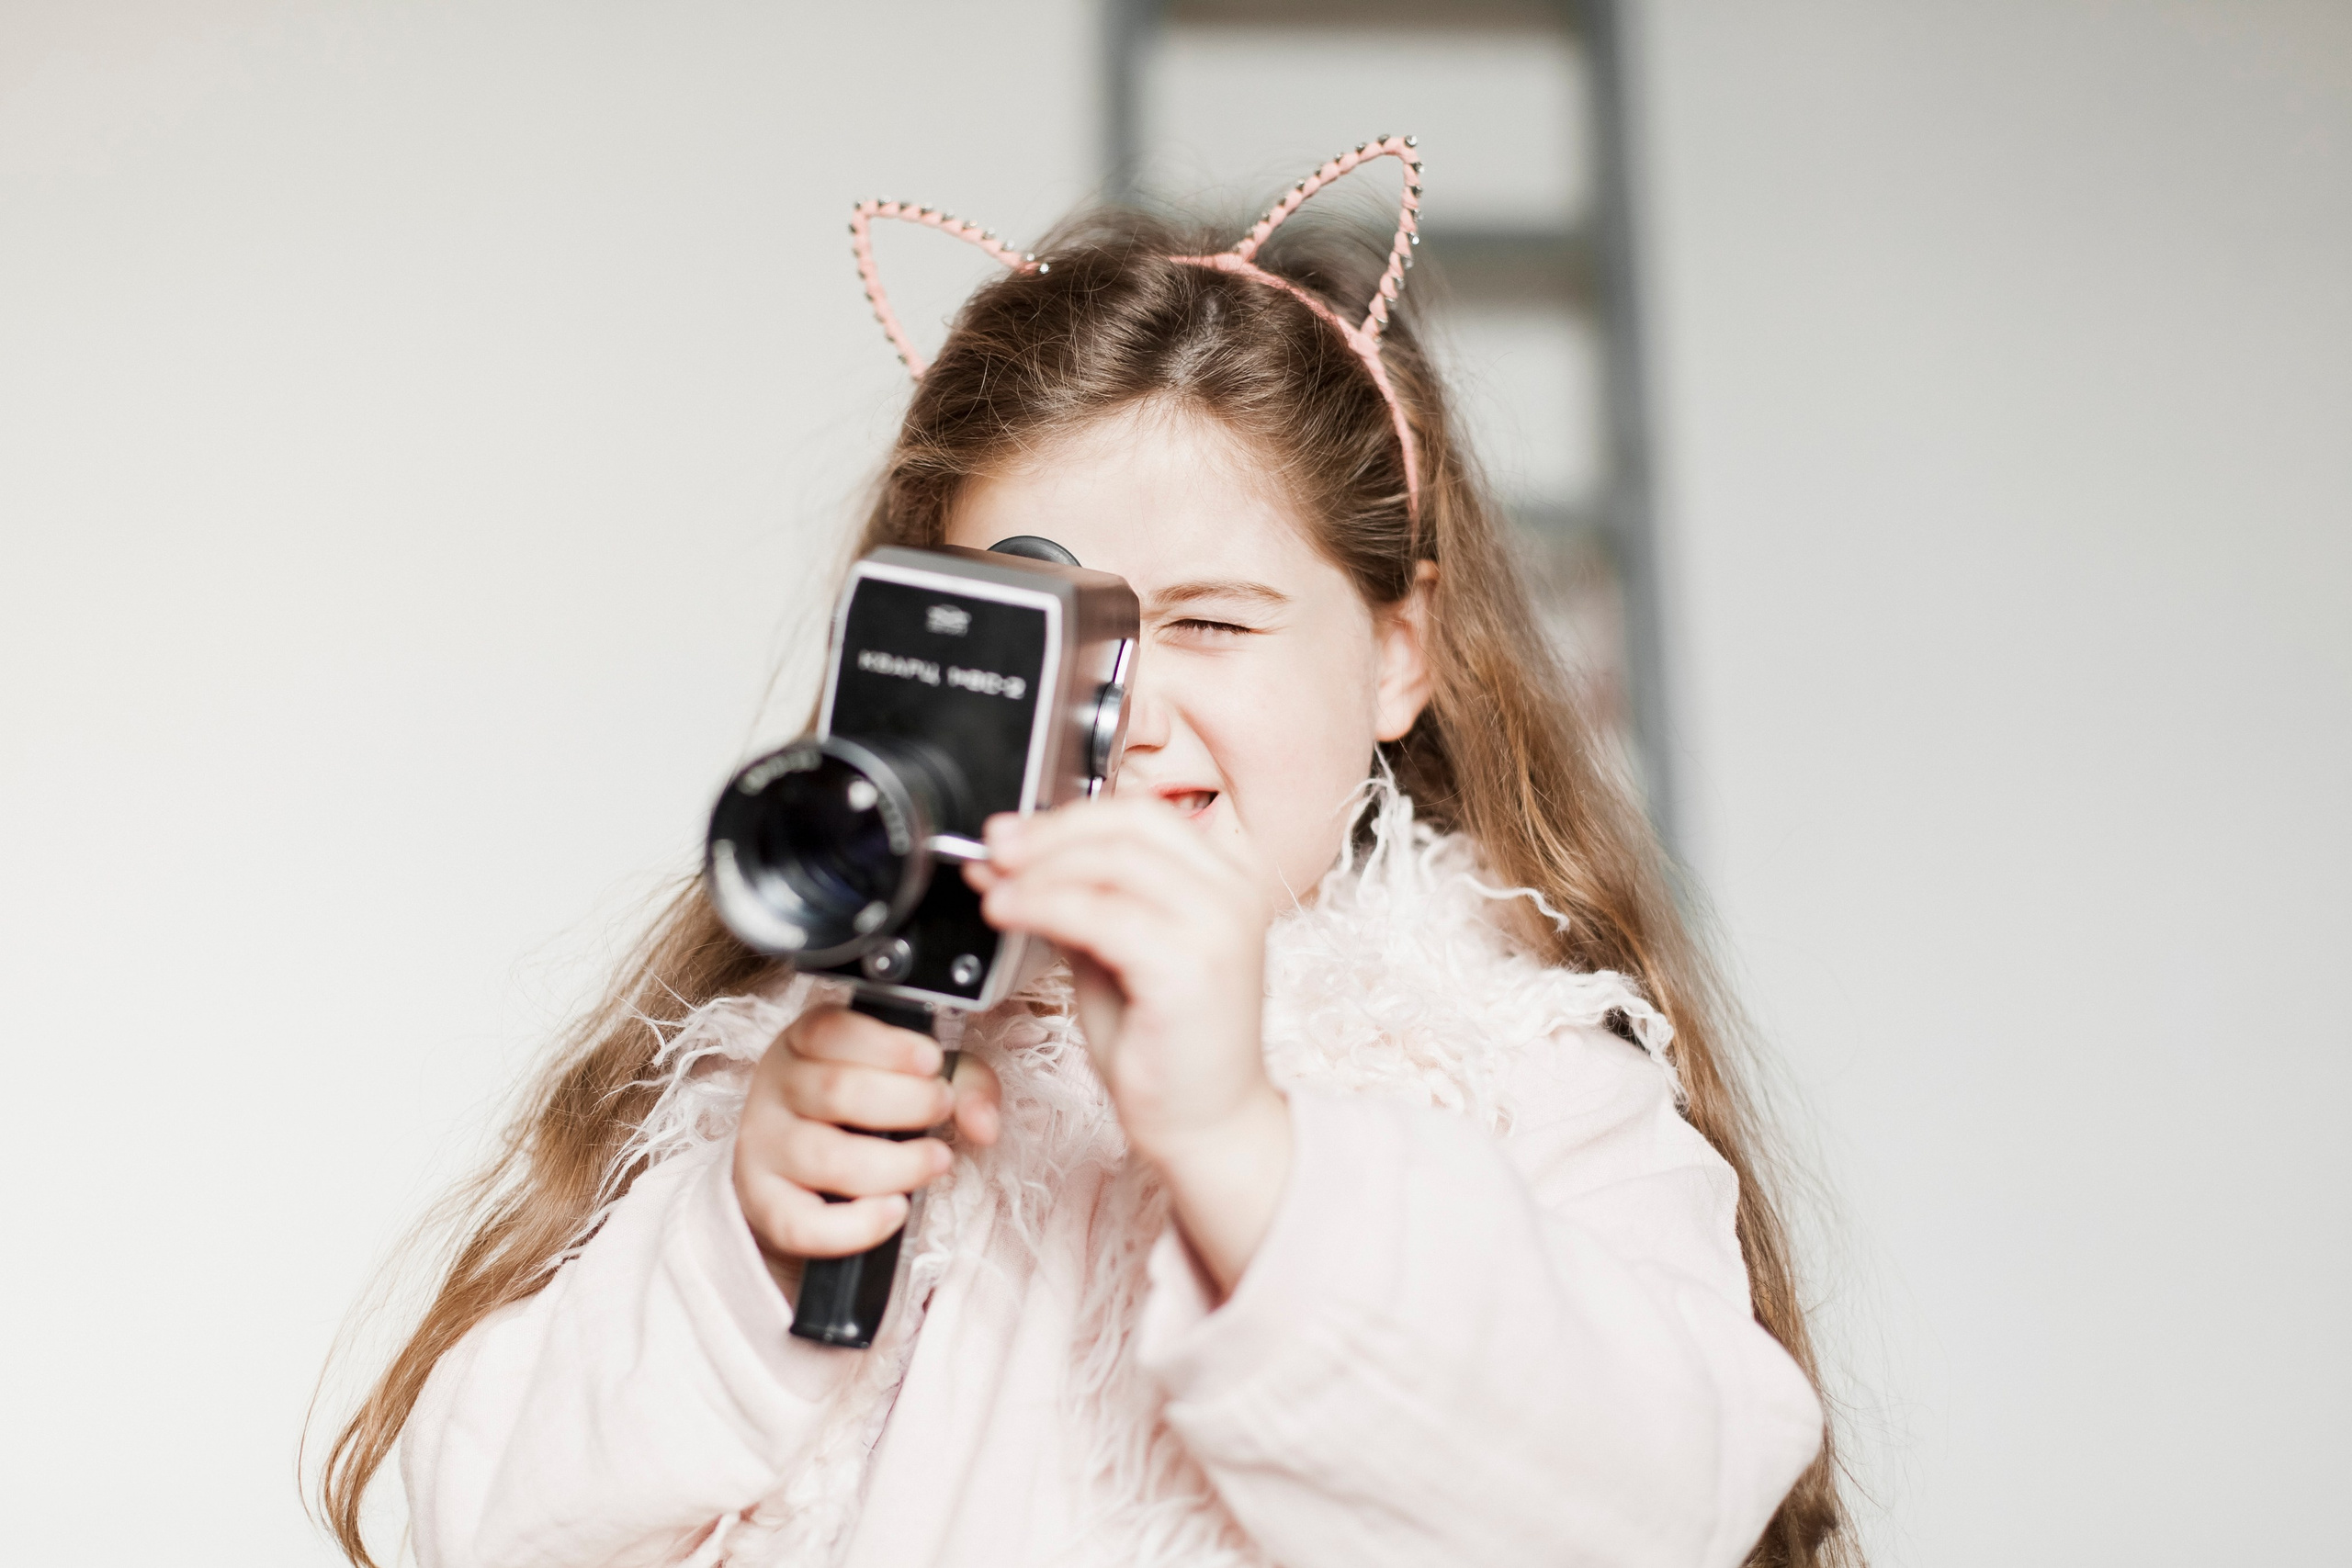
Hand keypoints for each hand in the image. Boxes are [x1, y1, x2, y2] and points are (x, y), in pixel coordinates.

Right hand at [732, 1005, 1001, 1273]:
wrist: (804, 1179)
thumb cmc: (864, 1116)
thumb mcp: (915, 1079)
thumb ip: (962, 1085)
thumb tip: (984, 1124)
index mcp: (805, 1044)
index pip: (830, 1031)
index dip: (885, 1045)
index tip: (931, 1062)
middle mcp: (777, 1090)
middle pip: (835, 1091)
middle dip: (905, 1102)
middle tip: (941, 1108)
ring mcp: (765, 1149)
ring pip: (827, 1158)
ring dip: (896, 1164)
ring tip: (937, 1161)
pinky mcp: (767, 1207)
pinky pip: (803, 1224)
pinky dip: (856, 1224)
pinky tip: (895, 1210)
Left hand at [964, 797, 1290, 1294]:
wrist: (1209, 1126)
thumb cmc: (1165, 1048)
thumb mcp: (1115, 956)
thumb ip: (1078, 904)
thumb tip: (1009, 862)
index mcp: (1224, 879)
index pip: (1140, 815)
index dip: (1065, 816)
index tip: (1009, 833)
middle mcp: (1232, 892)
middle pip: (1127, 825)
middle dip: (1047, 833)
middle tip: (993, 851)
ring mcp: (1218, 926)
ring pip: (1110, 862)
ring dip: (1038, 869)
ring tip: (994, 889)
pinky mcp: (1190, 966)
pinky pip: (1101, 915)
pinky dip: (1043, 905)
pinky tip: (1010, 914)